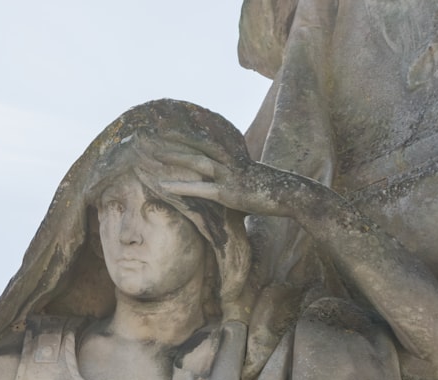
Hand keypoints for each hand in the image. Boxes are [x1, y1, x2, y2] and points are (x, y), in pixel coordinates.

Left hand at [132, 129, 317, 219]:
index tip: (162, 126)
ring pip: (196, 162)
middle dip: (171, 138)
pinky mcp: (229, 193)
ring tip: (150, 154)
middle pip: (195, 144)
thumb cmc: (270, 190)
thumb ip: (233, 175)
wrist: (289, 196)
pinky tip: (162, 186)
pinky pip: (201, 189)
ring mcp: (228, 176)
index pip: (202, 138)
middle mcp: (228, 161)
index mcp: (231, 155)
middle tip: (147, 133)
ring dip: (172, 157)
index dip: (181, 132)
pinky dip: (181, 186)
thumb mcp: (249, 178)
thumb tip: (221, 179)